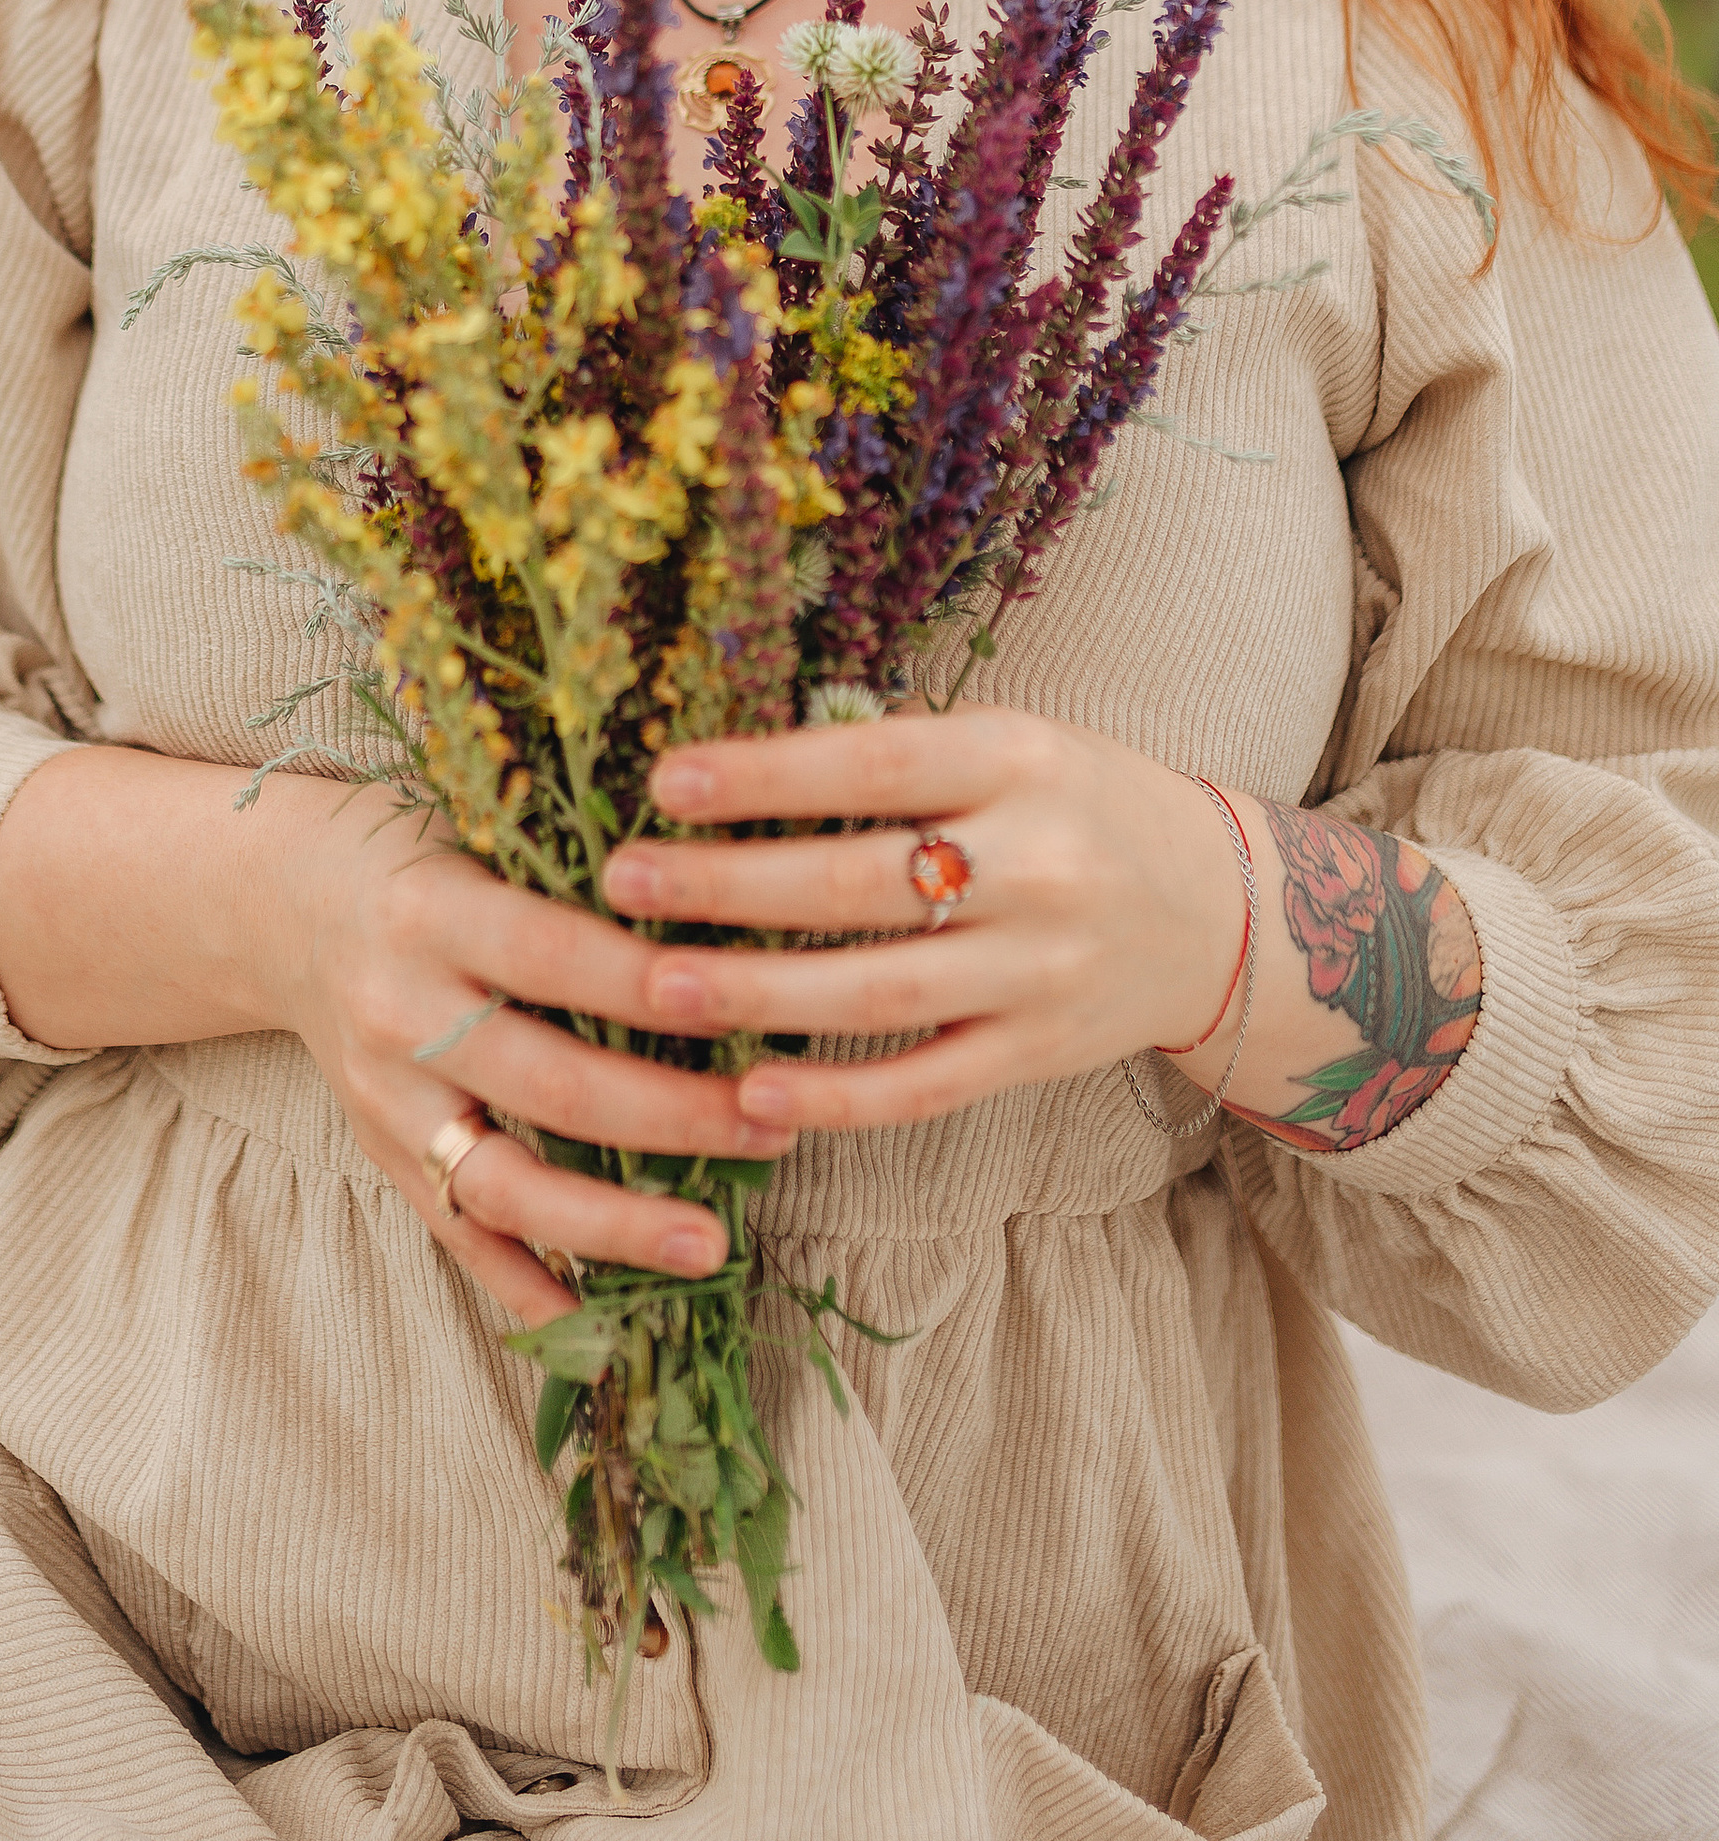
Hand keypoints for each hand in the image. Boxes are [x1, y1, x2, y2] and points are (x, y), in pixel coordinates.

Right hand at [265, 784, 793, 1328]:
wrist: (286, 905)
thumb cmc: (421, 855)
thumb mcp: (481, 829)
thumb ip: (578, 875)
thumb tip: (728, 915)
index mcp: (430, 910)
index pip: (552, 955)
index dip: (645, 989)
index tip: (743, 1011)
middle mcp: (399, 1011)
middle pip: (545, 1084)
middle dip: (669, 1117)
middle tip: (770, 1129)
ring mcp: (384, 1099)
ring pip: (502, 1184)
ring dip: (614, 1225)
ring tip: (711, 1246)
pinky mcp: (381, 1156)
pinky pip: (458, 1236)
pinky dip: (528, 1287)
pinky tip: (603, 1328)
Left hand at [600, 707, 1246, 1135]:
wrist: (1217, 909)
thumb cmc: (1073, 803)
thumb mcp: (1008, 742)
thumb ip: (894, 756)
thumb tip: (730, 762)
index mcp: (1017, 758)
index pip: (872, 764)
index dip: (765, 774)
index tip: (663, 782)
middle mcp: (1036, 862)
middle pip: (858, 883)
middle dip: (730, 886)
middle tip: (623, 882)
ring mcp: (1040, 969)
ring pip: (878, 992)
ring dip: (758, 996)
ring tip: (655, 989)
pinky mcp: (1038, 1054)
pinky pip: (924, 1085)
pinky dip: (836, 1098)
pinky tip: (751, 1095)